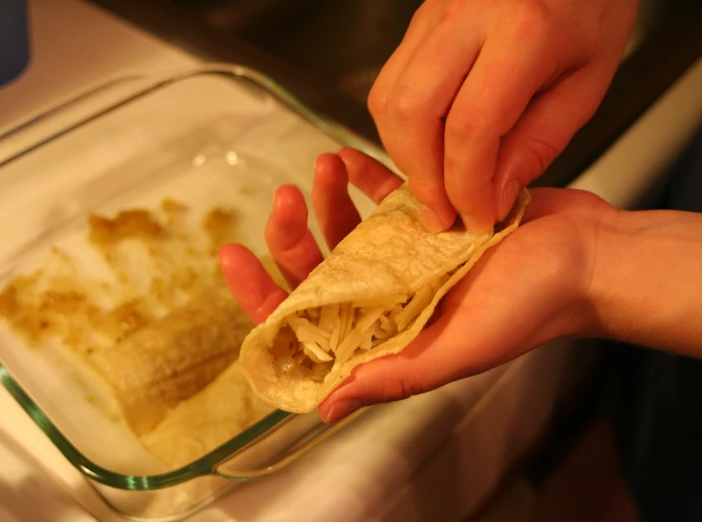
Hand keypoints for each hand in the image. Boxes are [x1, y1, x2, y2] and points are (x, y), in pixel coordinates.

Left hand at [220, 149, 614, 422]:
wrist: (588, 256)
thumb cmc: (534, 307)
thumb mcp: (460, 349)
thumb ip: (393, 375)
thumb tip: (326, 406)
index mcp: (388, 332)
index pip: (307, 322)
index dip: (264, 295)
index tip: (235, 256)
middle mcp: (390, 296)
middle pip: (318, 269)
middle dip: (291, 235)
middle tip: (284, 199)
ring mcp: (406, 255)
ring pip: (344, 229)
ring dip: (325, 199)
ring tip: (322, 168)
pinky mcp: (429, 218)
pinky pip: (383, 195)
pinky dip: (362, 177)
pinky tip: (348, 159)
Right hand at [368, 0, 636, 231]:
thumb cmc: (591, 7)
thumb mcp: (586, 81)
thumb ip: (536, 143)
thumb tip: (491, 196)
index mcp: (523, 29)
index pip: (470, 128)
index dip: (466, 186)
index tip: (476, 217)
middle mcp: (467, 15)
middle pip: (413, 114)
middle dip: (422, 177)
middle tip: (443, 212)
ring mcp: (434, 14)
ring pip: (388, 99)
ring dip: (404, 154)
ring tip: (434, 184)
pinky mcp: (418, 21)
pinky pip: (389, 83)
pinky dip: (401, 127)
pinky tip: (427, 146)